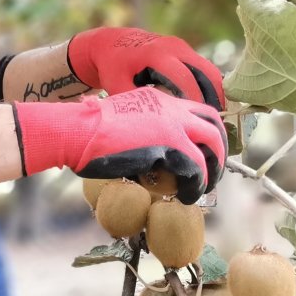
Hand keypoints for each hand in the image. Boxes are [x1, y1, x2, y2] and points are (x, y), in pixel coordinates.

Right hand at [14, 86, 224, 202]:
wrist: (76, 130)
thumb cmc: (87, 131)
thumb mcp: (123, 123)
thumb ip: (142, 132)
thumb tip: (149, 157)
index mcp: (160, 99)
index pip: (197, 111)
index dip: (205, 133)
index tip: (202, 152)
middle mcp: (171, 107)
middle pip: (214, 125)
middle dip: (218, 151)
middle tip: (212, 171)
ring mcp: (173, 124)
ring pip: (213, 145)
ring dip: (212, 169)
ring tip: (202, 187)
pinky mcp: (170, 145)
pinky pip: (196, 168)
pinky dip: (196, 185)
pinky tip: (186, 196)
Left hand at [67, 27, 224, 109]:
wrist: (110, 43)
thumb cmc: (112, 67)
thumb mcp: (118, 86)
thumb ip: (136, 103)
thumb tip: (155, 125)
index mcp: (157, 54)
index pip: (185, 79)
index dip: (195, 101)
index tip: (199, 121)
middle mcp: (174, 47)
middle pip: (207, 73)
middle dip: (214, 98)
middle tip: (215, 122)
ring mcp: (182, 47)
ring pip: (209, 70)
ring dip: (215, 92)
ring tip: (212, 117)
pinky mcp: (185, 51)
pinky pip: (203, 69)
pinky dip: (208, 86)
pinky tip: (205, 106)